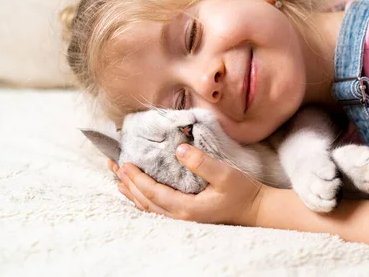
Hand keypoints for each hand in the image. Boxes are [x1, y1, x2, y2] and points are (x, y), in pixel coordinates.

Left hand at [108, 144, 266, 225]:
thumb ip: (201, 162)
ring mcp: (183, 219)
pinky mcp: (187, 215)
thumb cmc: (242, 192)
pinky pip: (158, 209)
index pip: (152, 192)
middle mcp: (180, 217)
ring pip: (149, 207)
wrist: (256, 210)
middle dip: (127, 184)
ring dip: (132, 192)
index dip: (136, 178)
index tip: (123, 163)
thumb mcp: (225, 174)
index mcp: (186, 207)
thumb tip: (178, 149)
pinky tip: (140, 193)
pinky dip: (144, 199)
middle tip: (113, 166)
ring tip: (118, 180)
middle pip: (145, 201)